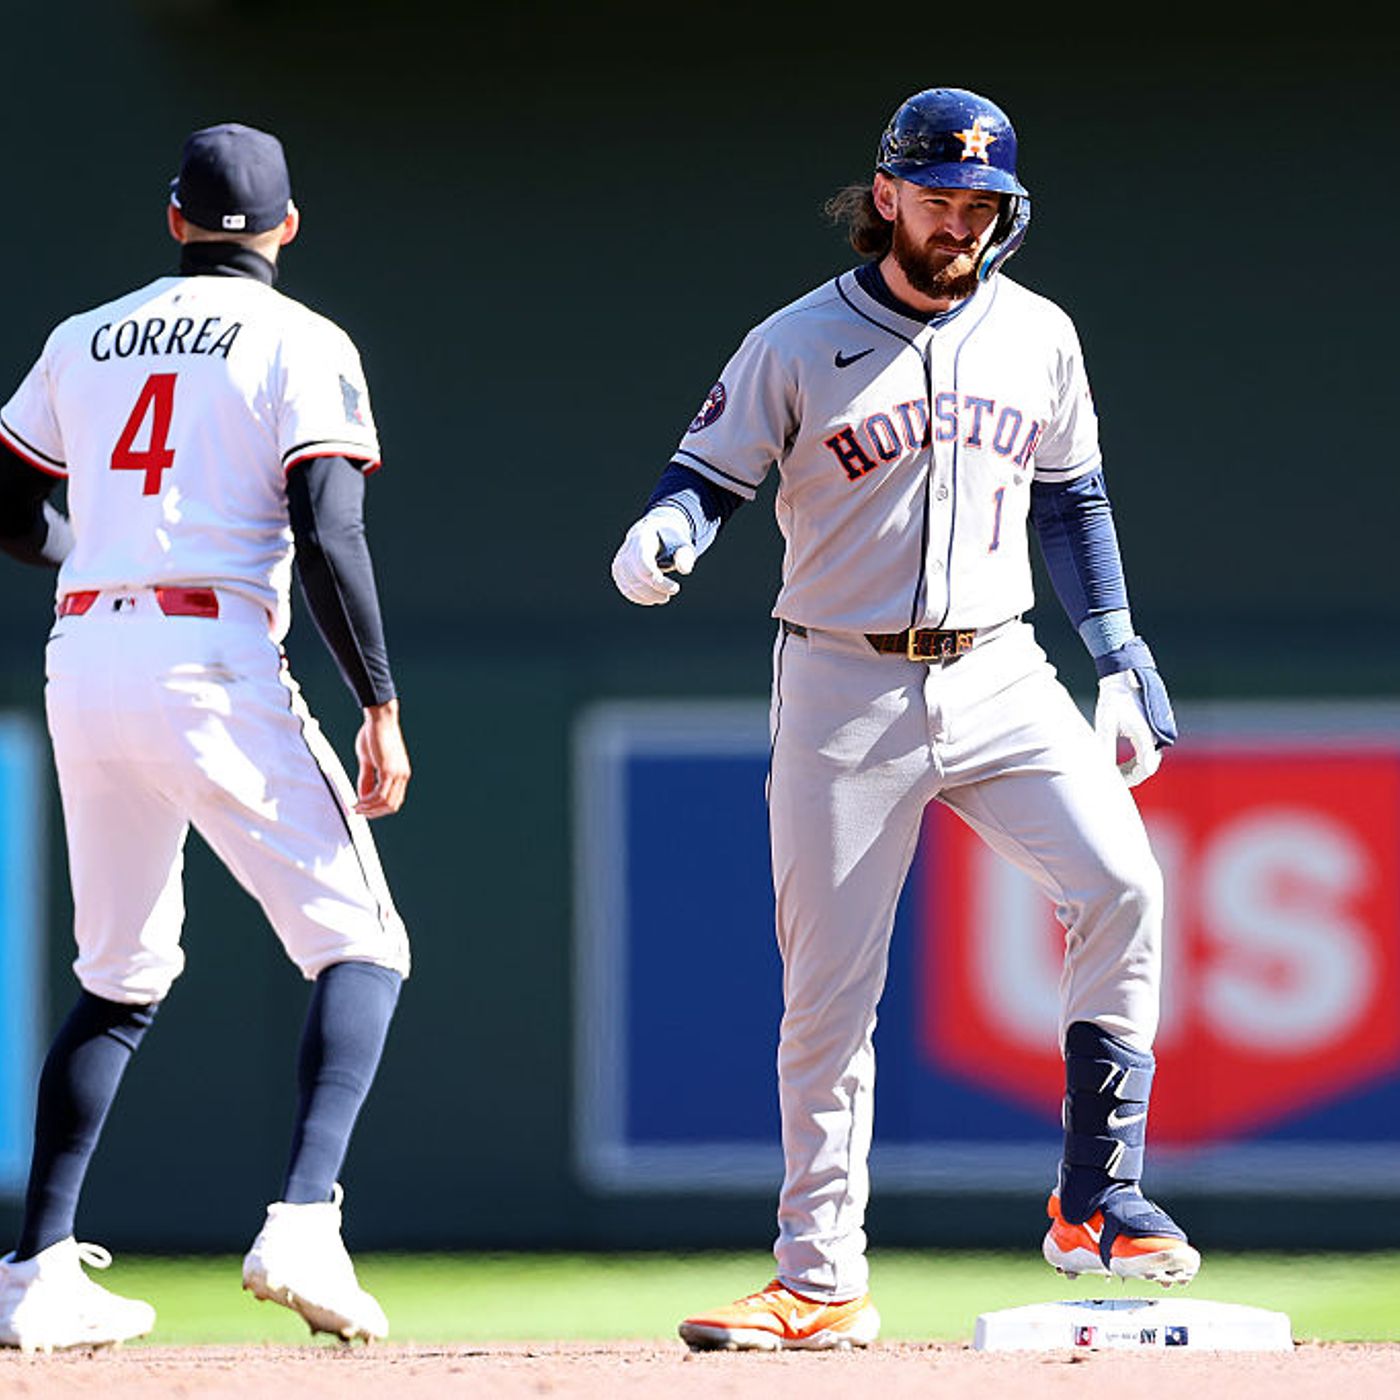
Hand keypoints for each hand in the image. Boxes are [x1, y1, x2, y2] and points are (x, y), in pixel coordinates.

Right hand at [354, 698, 410, 816]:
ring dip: (369, 809)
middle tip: (359, 813)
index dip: (379, 809)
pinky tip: (358, 802)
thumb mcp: (368, 761)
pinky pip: (379, 794)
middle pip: (392, 805)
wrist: (379, 718)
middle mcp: (402, 775)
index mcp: (401, 773)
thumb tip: (362, 796)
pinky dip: (368, 801)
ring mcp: (398, 773)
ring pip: (385, 802)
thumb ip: (366, 779)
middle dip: (374, 812)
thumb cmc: (373, 735)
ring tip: (356, 808)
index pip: (394, 800)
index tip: (365, 811)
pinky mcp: (389, 770)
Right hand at [610, 509, 695, 605]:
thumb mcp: (682, 544)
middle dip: (653, 592)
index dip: (658, 581)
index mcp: (643, 538)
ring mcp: (620, 560)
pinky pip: (626, 589)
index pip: (645, 564)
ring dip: (647, 596)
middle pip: (636, 577)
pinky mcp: (618, 571)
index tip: (675, 588)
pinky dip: (639, 597)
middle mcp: (627, 549)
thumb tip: (684, 569)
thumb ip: (685, 555)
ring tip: (662, 598)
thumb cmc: (670, 541)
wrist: (653, 533)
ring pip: (629, 585)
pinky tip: (652, 599)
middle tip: (667, 597)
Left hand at [1095, 671, 1162, 786]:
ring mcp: (1157, 734)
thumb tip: (1099, 769)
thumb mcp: (1105, 724)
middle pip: (1146, 767)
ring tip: (1109, 770)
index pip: (1143, 770)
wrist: (1124, 678)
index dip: (1128, 780)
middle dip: (1127, 776)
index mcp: (1146, 736)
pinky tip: (1116, 761)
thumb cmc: (1113, 699)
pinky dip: (1133, 759)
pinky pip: (1145, 752)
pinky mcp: (1153, 731)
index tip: (1112, 783)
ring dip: (1130, 768)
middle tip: (1107, 779)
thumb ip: (1105, 748)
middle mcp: (1156, 736)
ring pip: (1146, 761)